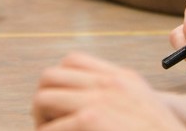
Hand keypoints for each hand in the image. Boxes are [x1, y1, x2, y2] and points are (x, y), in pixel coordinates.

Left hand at [33, 52, 185, 129]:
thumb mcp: (144, 107)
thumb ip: (118, 100)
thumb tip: (87, 110)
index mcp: (120, 79)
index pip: (72, 62)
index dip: (60, 85)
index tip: (62, 110)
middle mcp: (108, 85)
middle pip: (50, 77)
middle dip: (43, 105)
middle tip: (51, 127)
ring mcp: (98, 101)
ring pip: (41, 99)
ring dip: (42, 123)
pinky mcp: (91, 120)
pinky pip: (50, 128)